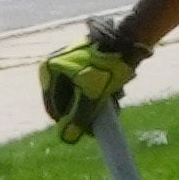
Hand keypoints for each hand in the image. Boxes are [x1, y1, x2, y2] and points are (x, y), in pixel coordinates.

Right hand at [37, 25, 148, 139]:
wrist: (128, 41)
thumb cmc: (106, 66)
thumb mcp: (91, 95)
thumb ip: (79, 117)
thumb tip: (67, 138)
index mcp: (49, 70)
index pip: (53, 105)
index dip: (67, 121)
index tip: (83, 132)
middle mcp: (56, 65)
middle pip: (68, 99)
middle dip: (86, 110)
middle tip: (103, 119)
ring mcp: (72, 62)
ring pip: (81, 93)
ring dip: (96, 102)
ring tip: (114, 102)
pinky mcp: (88, 61)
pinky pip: (91, 83)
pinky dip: (102, 92)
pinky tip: (116, 92)